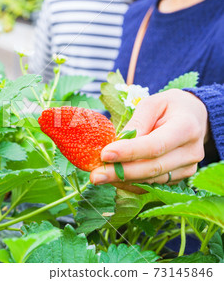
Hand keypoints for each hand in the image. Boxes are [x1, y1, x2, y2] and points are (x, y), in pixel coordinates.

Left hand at [90, 89, 208, 192]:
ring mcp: (188, 168)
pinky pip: (153, 185)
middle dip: (121, 173)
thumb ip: (137, 122)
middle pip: (152, 167)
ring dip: (123, 180)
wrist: (194, 117)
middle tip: (95, 175)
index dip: (129, 152)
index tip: (104, 154)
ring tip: (99, 176)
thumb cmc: (169, 107)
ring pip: (151, 180)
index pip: (155, 145)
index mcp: (186, 128)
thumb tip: (117, 143)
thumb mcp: (152, 104)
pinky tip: (114, 179)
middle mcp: (190, 152)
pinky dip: (131, 183)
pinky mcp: (180, 177)